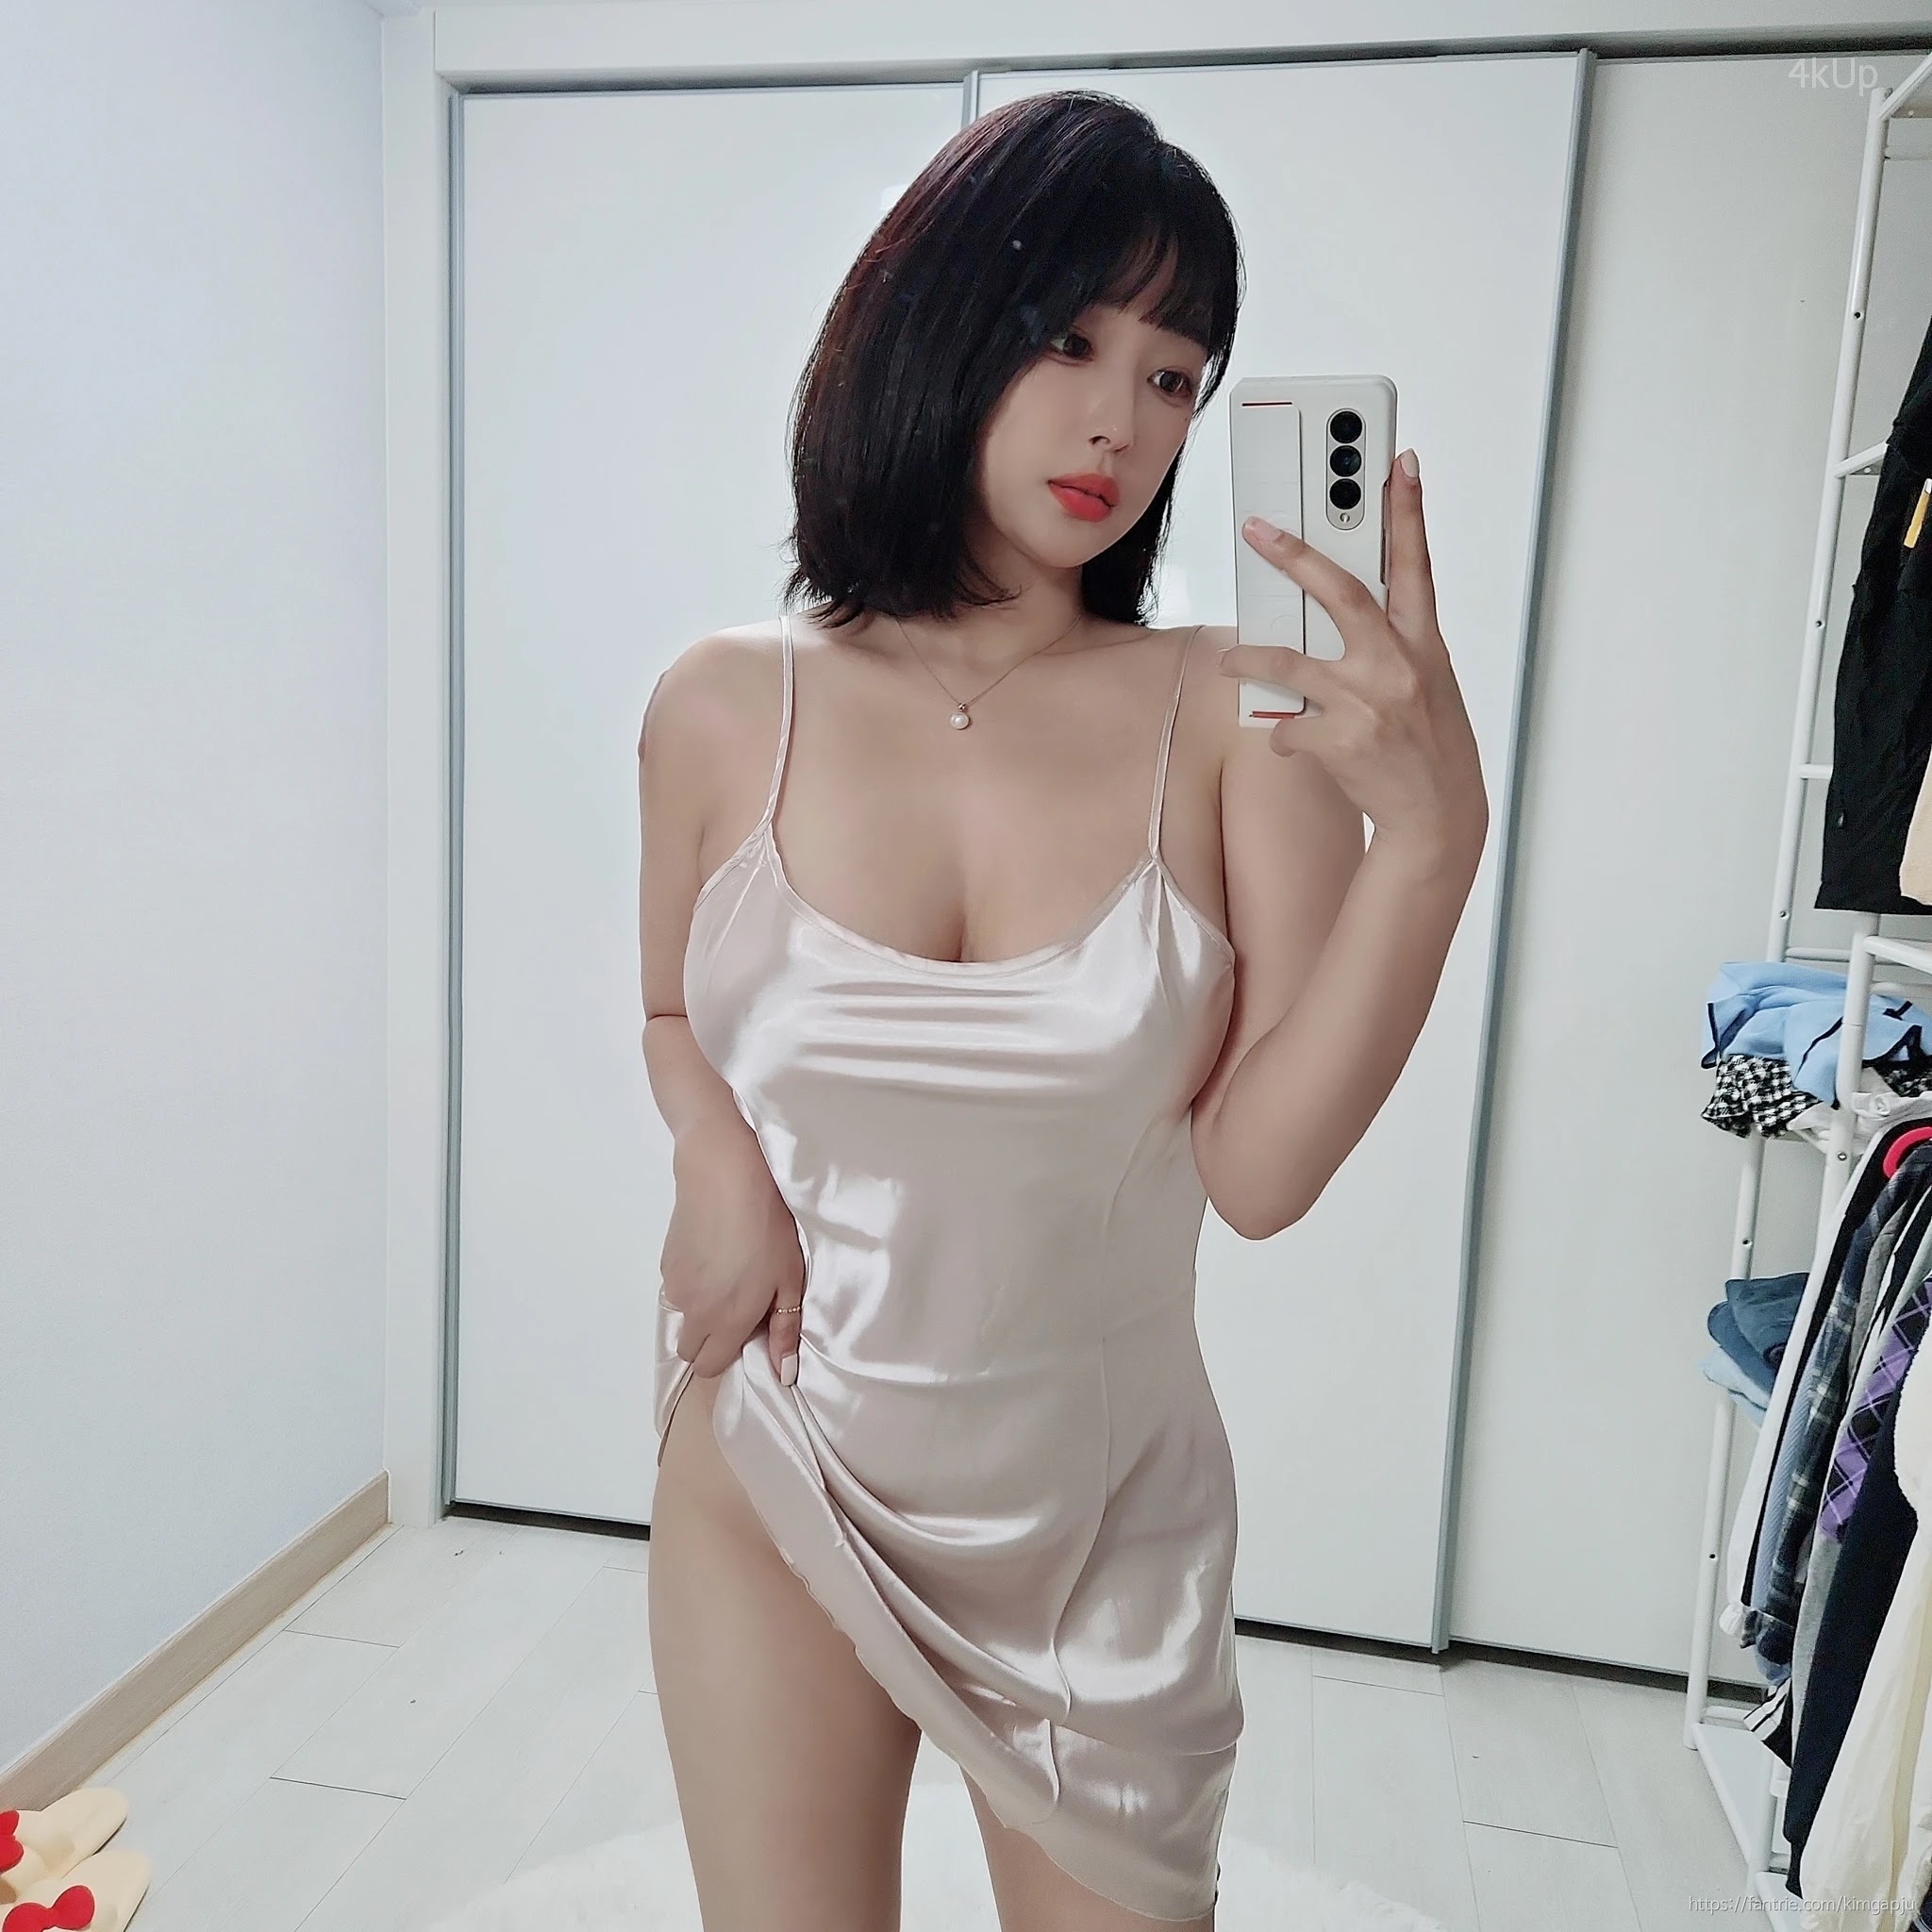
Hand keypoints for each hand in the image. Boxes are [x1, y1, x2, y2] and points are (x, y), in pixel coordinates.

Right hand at [660, 1110, 804, 1386]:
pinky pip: (676, 1288)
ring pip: (682, 1316)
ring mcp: (674, 1286)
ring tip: (727, 1270)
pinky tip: (711, 1251)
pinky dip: (691, 1281)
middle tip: (736, 1305)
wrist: (725, 1175)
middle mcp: (695, 1311)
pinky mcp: (664, 1262)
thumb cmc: (768, 1226)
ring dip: (700, 1307)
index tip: (746, 1331)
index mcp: (728, 1320)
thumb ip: (784, 1330)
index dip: (727, 1356)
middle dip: (709, 1339)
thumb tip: (783, 1374)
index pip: (709, 1368)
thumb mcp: (790, 1278)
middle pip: (689, 1349)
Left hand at [1220, 448, 1487, 863]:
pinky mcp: (1339, 741)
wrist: (1437, 816)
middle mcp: (1397, 667)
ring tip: (1230, 662)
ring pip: (1288, 665)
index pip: (1416, 565)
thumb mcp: (1428, 683)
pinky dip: (1283, 735)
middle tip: (1257, 529)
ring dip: (1248, 661)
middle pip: (1340, 593)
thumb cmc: (1430, 746)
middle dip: (1295, 556)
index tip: (1397, 464)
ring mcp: (1366, 703)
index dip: (1406, 512)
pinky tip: (1292, 744)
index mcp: (1424, 645)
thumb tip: (1343, 614)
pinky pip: (1287, 729)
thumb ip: (1392, 644)